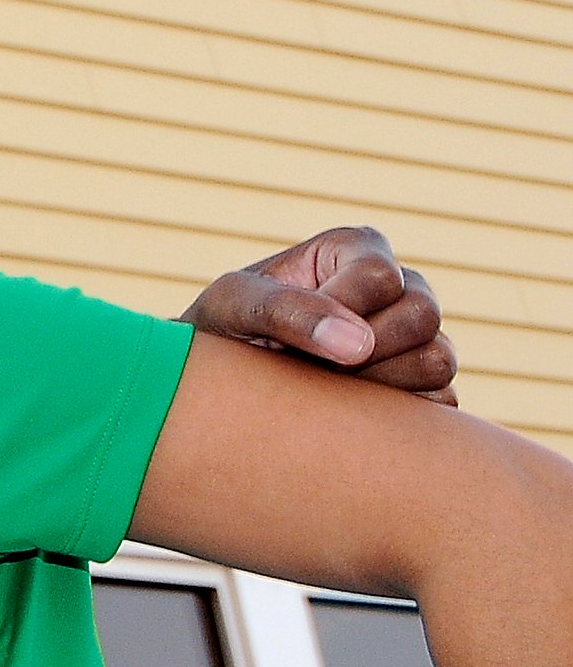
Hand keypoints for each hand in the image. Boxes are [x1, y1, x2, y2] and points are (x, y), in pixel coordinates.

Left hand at [182, 226, 454, 403]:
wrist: (226, 387)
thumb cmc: (224, 329)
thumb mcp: (232, 305)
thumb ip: (283, 309)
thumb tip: (358, 345)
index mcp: (358, 250)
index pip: (379, 276)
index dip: (338, 311)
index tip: (286, 335)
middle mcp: (400, 288)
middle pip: (421, 315)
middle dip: (360, 349)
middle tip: (305, 365)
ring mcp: (420, 338)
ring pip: (438, 360)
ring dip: (376, 383)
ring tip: (322, 387)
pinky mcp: (427, 385)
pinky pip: (441, 405)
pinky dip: (396, 417)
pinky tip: (348, 412)